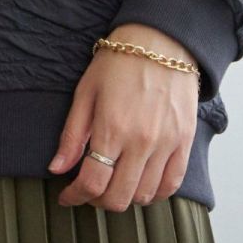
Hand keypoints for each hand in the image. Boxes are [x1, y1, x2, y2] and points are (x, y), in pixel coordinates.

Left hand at [47, 24, 198, 212]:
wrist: (160, 41)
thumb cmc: (119, 61)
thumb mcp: (85, 92)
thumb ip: (71, 134)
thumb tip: (57, 168)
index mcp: (112, 128)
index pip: (92, 183)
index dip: (75, 196)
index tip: (67, 195)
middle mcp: (141, 142)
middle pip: (118, 198)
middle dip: (97, 201)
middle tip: (88, 190)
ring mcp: (166, 144)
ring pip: (144, 196)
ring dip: (124, 197)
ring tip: (113, 183)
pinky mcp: (184, 142)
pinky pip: (172, 184)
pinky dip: (154, 193)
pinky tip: (140, 183)